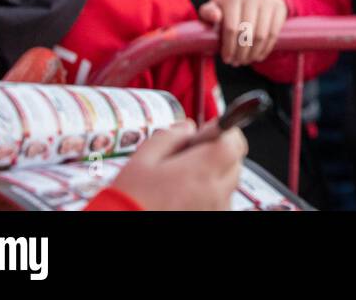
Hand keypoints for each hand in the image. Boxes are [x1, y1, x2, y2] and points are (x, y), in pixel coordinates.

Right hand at [110, 120, 246, 210]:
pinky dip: (209, 193)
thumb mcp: (143, 158)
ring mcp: (217, 208)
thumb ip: (171, 136)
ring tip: (182, 179)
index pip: (235, 141)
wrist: (121, 228)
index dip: (222, 132)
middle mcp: (217, 191)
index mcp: (203, 169)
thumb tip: (188, 127)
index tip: (204, 133)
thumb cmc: (131, 199)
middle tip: (190, 155)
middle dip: (218, 151)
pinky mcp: (214, 220)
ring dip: (214, 173)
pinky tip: (184, 195)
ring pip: (228, 181)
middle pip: (234, 160)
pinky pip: (220, 200)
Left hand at [199, 0, 289, 65]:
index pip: (231, 28)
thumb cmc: (227, 8)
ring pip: (261, 35)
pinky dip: (266, 49)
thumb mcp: (214, 8)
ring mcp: (267, 0)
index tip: (227, 59)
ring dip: (253, 53)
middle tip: (237, 63)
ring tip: (246, 61)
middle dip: (241, 53)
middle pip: (247, 33)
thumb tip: (215, 17)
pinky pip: (273, 33)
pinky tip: (258, 56)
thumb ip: (207, 13)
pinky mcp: (279, 7)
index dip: (229, 47)